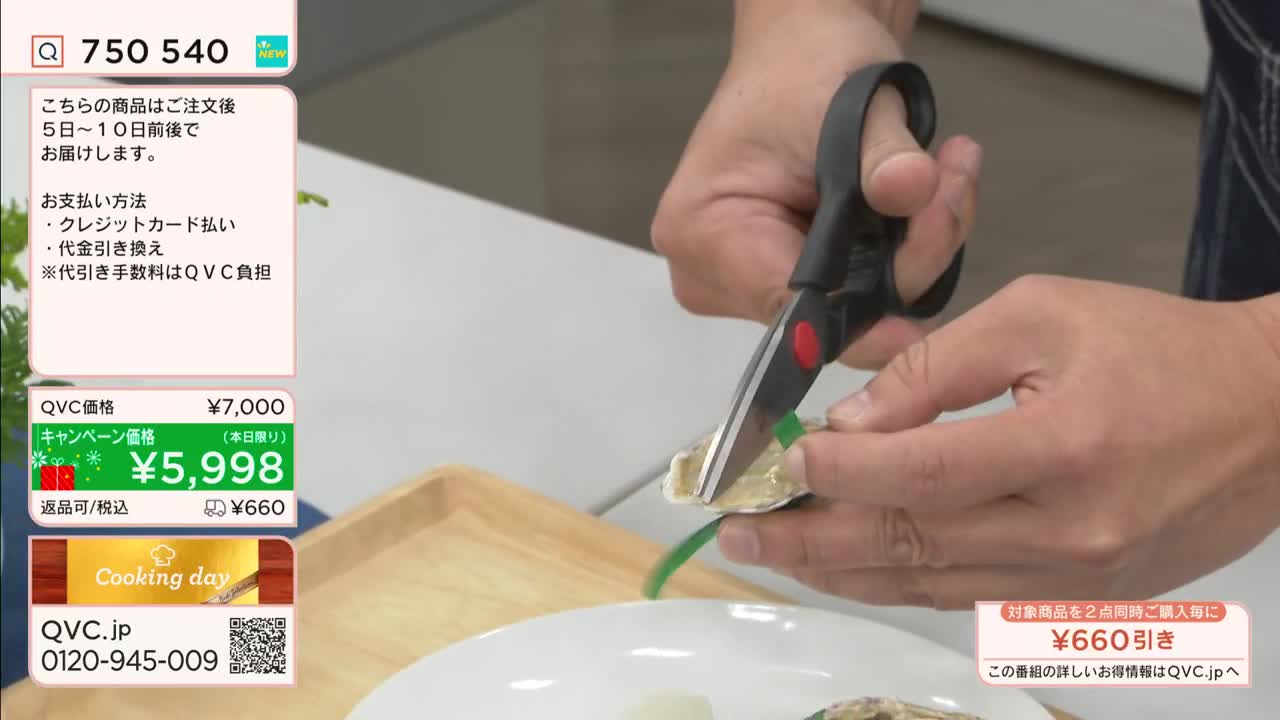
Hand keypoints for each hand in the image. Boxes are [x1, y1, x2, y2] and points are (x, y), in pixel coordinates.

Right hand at [650, 0, 981, 367]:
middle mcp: (712, 271)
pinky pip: (858, 290)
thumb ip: (883, 155)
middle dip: (906, 259)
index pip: (788, 309)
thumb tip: (907, 189)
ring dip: (914, 249)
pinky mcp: (784, 275)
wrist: (804, 48)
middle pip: (829, 312)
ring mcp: (745, 280)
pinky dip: (900, 250)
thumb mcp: (852, 102)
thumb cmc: (804, 66)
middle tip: (950, 182)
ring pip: (854, 305)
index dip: (860, 319)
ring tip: (943, 171)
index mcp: (704, 233)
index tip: (915, 329)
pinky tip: (922, 191)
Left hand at [716, 276, 1279, 607]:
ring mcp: (1077, 579)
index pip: (918, 474)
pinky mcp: (1082, 599)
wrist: (1269, 414)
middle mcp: (1069, 532)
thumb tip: (853, 421)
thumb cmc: (1159, 348)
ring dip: (843, 570)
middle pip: (910, 545)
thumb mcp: (1041, 316)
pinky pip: (969, 597)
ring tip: (778, 553)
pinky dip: (903, 583)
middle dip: (811, 538)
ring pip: (930, 585)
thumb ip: (936, 364)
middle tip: (741, 529)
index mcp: (1063, 448)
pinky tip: (853, 567)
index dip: (836, 472)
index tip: (780, 460)